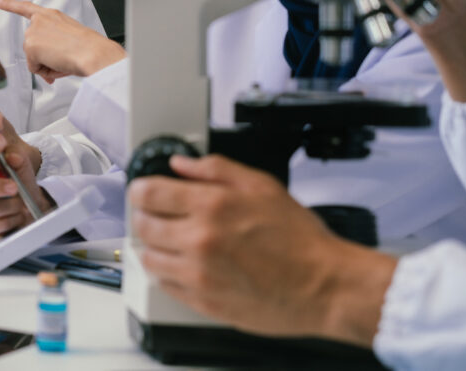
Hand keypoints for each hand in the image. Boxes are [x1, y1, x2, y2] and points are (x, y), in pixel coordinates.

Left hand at [0, 0, 124, 81]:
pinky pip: (34, 68)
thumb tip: (48, 68)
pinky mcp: (31, 46)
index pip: (27, 8)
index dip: (11, 5)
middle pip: (32, 46)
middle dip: (44, 58)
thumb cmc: (89, 47)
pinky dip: (46, 71)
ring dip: (47, 65)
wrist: (93, 53)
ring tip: (64, 60)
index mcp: (52, 15)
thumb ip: (54, 47)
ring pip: (34, 59)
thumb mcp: (69, 39)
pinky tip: (58, 64)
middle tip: (63, 61)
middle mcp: (39, 20)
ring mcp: (33, 32)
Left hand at [128, 154, 395, 345]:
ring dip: (153, 246)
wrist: (324, 287)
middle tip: (158, 214)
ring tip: (171, 240)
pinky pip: (164, 285)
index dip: (141, 188)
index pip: (148, 193)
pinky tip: (184, 263)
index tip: (144, 190)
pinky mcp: (202, 302)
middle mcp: (199, 241)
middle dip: (145, 215)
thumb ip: (216, 169)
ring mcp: (198, 275)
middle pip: (142, 225)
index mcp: (211, 207)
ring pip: (148, 257)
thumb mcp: (262, 186)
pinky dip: (167, 272)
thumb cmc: (300, 240)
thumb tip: (181, 164)